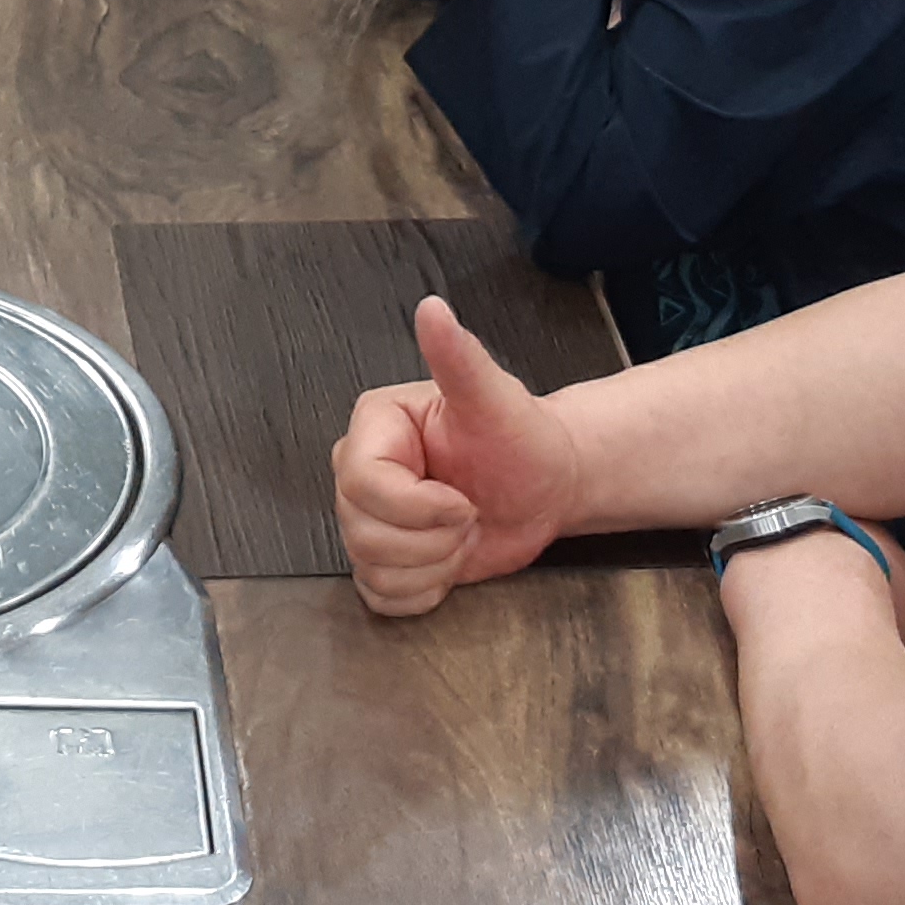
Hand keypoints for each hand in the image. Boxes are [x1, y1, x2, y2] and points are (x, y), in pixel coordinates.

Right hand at [329, 296, 585, 616]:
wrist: (545, 484)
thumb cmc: (523, 439)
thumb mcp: (495, 399)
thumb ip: (459, 357)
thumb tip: (432, 308)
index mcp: (376, 428)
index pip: (361, 484)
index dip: (416, 507)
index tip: (463, 501)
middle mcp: (359, 472)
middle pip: (361, 532)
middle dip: (431, 539)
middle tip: (469, 515)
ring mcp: (368, 519)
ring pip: (371, 567)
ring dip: (432, 566)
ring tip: (462, 535)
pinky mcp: (384, 560)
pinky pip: (380, 596)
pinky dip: (422, 592)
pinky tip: (449, 564)